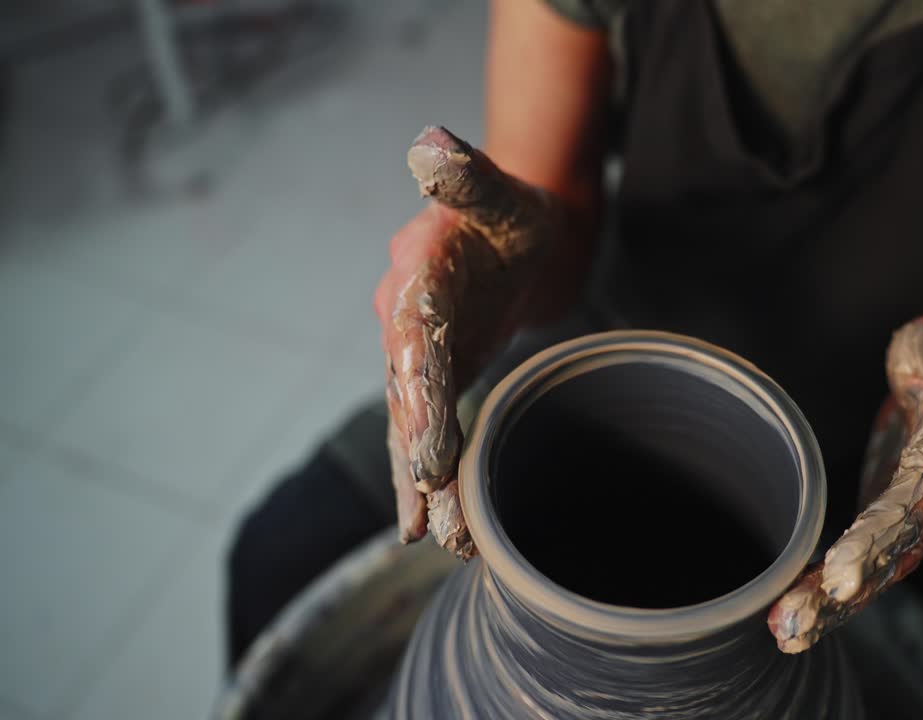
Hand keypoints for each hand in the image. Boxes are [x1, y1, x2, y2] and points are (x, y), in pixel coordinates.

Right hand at [373, 126, 560, 557]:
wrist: (507, 229)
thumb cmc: (508, 207)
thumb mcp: (499, 189)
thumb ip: (465, 173)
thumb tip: (430, 145)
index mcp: (417, 273)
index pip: (414, 338)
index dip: (419, 393)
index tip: (428, 447)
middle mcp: (405, 319)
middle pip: (408, 394)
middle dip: (418, 452)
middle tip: (432, 508)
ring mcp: (417, 354)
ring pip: (413, 425)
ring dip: (423, 483)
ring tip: (439, 538)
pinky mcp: (436, 378)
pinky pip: (428, 431)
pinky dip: (430, 478)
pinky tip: (435, 528)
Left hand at [768, 312, 922, 652]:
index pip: (917, 505)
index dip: (880, 539)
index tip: (841, 573)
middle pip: (893, 555)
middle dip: (843, 590)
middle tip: (793, 621)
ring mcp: (920, 520)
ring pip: (878, 572)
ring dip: (832, 604)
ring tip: (785, 631)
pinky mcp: (894, 526)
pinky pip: (865, 566)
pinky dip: (831, 593)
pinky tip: (793, 614)